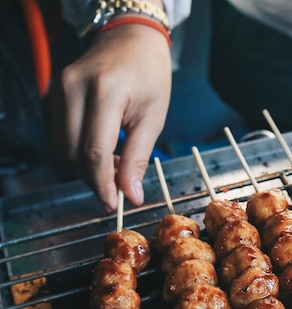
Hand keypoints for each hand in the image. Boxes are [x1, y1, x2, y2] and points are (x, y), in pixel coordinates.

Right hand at [52, 23, 171, 212]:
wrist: (130, 38)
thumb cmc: (149, 74)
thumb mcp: (154, 117)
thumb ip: (139, 157)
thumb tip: (131, 195)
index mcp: (105, 92)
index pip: (95, 152)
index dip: (103, 184)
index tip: (115, 204)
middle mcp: (74, 88)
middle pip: (73, 153)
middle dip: (94, 178)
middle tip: (120, 186)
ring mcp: (59, 89)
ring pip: (63, 147)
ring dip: (86, 167)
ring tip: (116, 166)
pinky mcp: (54, 93)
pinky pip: (61, 134)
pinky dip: (80, 151)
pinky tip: (104, 151)